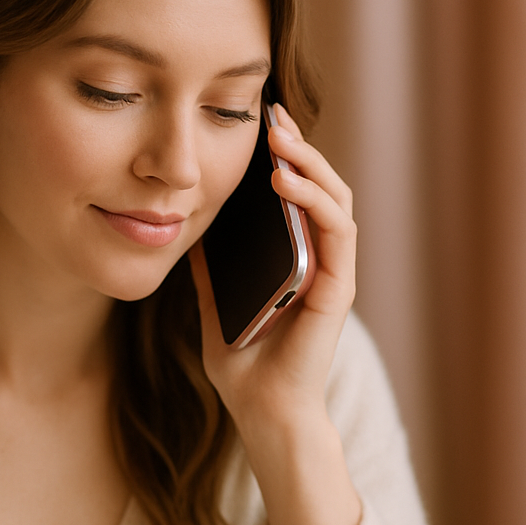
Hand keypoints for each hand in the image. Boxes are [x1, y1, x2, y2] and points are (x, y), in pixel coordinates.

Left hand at [188, 103, 355, 423]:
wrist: (262, 411)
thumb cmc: (243, 365)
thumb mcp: (214, 304)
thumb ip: (208, 269)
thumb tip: (187, 228)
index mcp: (293, 259)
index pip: (295, 195)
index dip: (282, 157)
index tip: (256, 123)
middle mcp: (318, 258)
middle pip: (319, 186)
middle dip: (298, 146)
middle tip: (272, 112)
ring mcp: (332, 271)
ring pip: (335, 198)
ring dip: (310, 163)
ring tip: (279, 137)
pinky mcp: (338, 287)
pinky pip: (337, 231)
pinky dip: (314, 201)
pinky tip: (285, 181)